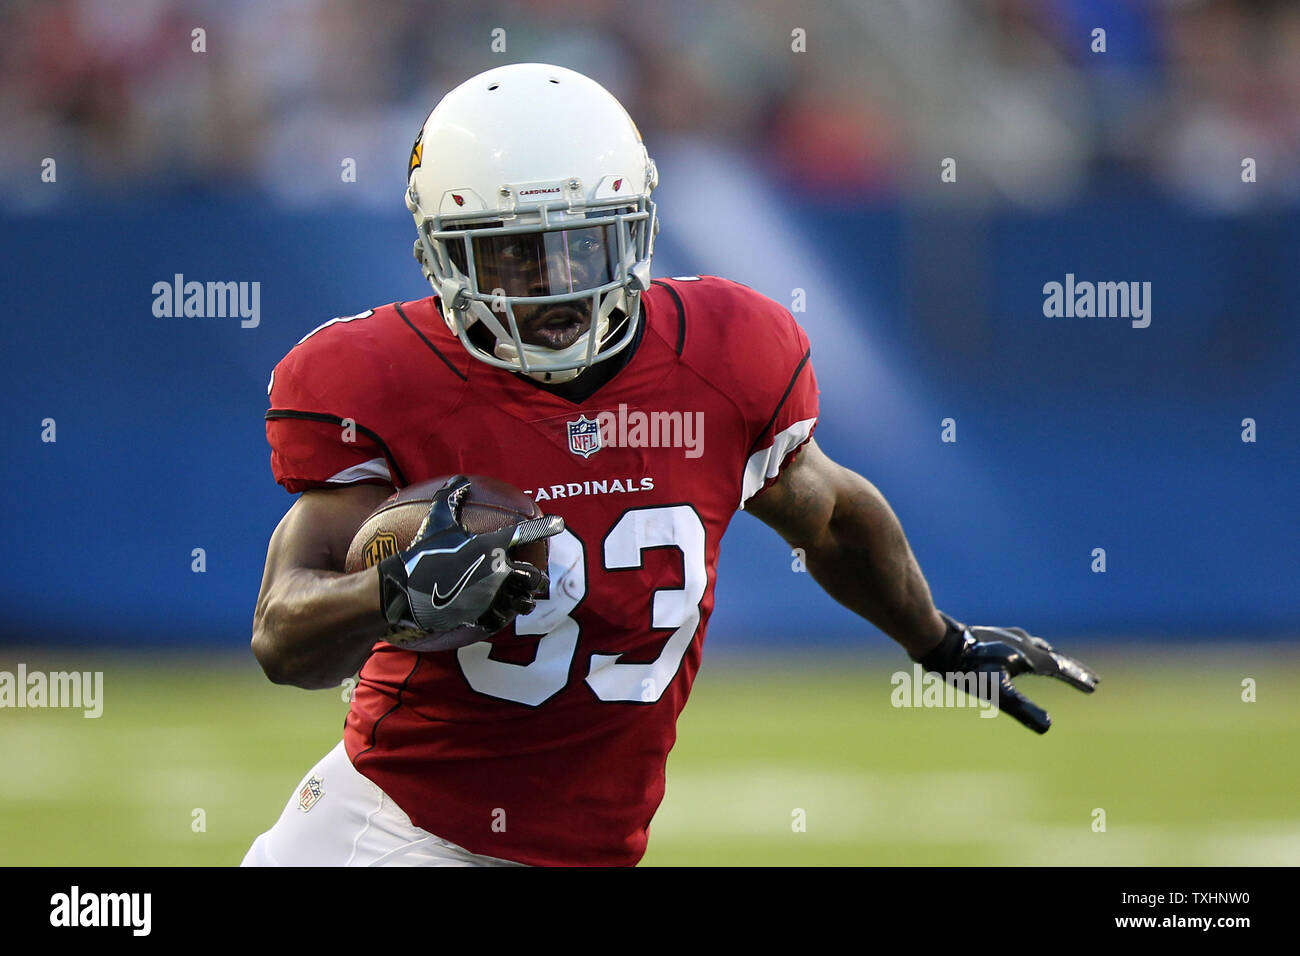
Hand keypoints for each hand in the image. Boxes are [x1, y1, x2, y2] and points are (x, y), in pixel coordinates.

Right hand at [376, 475, 561, 635]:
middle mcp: (498, 571)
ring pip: (523, 603)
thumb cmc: (421, 552)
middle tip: (535, 578)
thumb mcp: (436, 521)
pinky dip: (502, 617)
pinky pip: (502, 620)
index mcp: (492, 546)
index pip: (525, 534)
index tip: (558, 522)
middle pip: (533, 577)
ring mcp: (492, 596)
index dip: (545, 527)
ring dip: (524, 600)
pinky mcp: (481, 616)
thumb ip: (451, 498)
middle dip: (537, 578)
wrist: (404, 588)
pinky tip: (499, 614)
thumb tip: (460, 479)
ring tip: (523, 599)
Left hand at [913, 612, 1098, 733]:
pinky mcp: (995, 636)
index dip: (1078, 679)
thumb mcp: (997, 693)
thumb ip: (1023, 709)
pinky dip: (1036, 652)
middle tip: (1092, 678)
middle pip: (1056, 657)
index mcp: (1029, 656)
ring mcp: (1009, 637)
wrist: (942, 643)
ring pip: (1040, 648)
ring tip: (1062, 665)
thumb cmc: (969, 669)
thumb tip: (1047, 728)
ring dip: (1056, 658)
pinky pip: (1024, 645)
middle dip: (1073, 669)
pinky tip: (1025, 654)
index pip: (1061, 668)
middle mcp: (1024, 643)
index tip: (1094, 687)